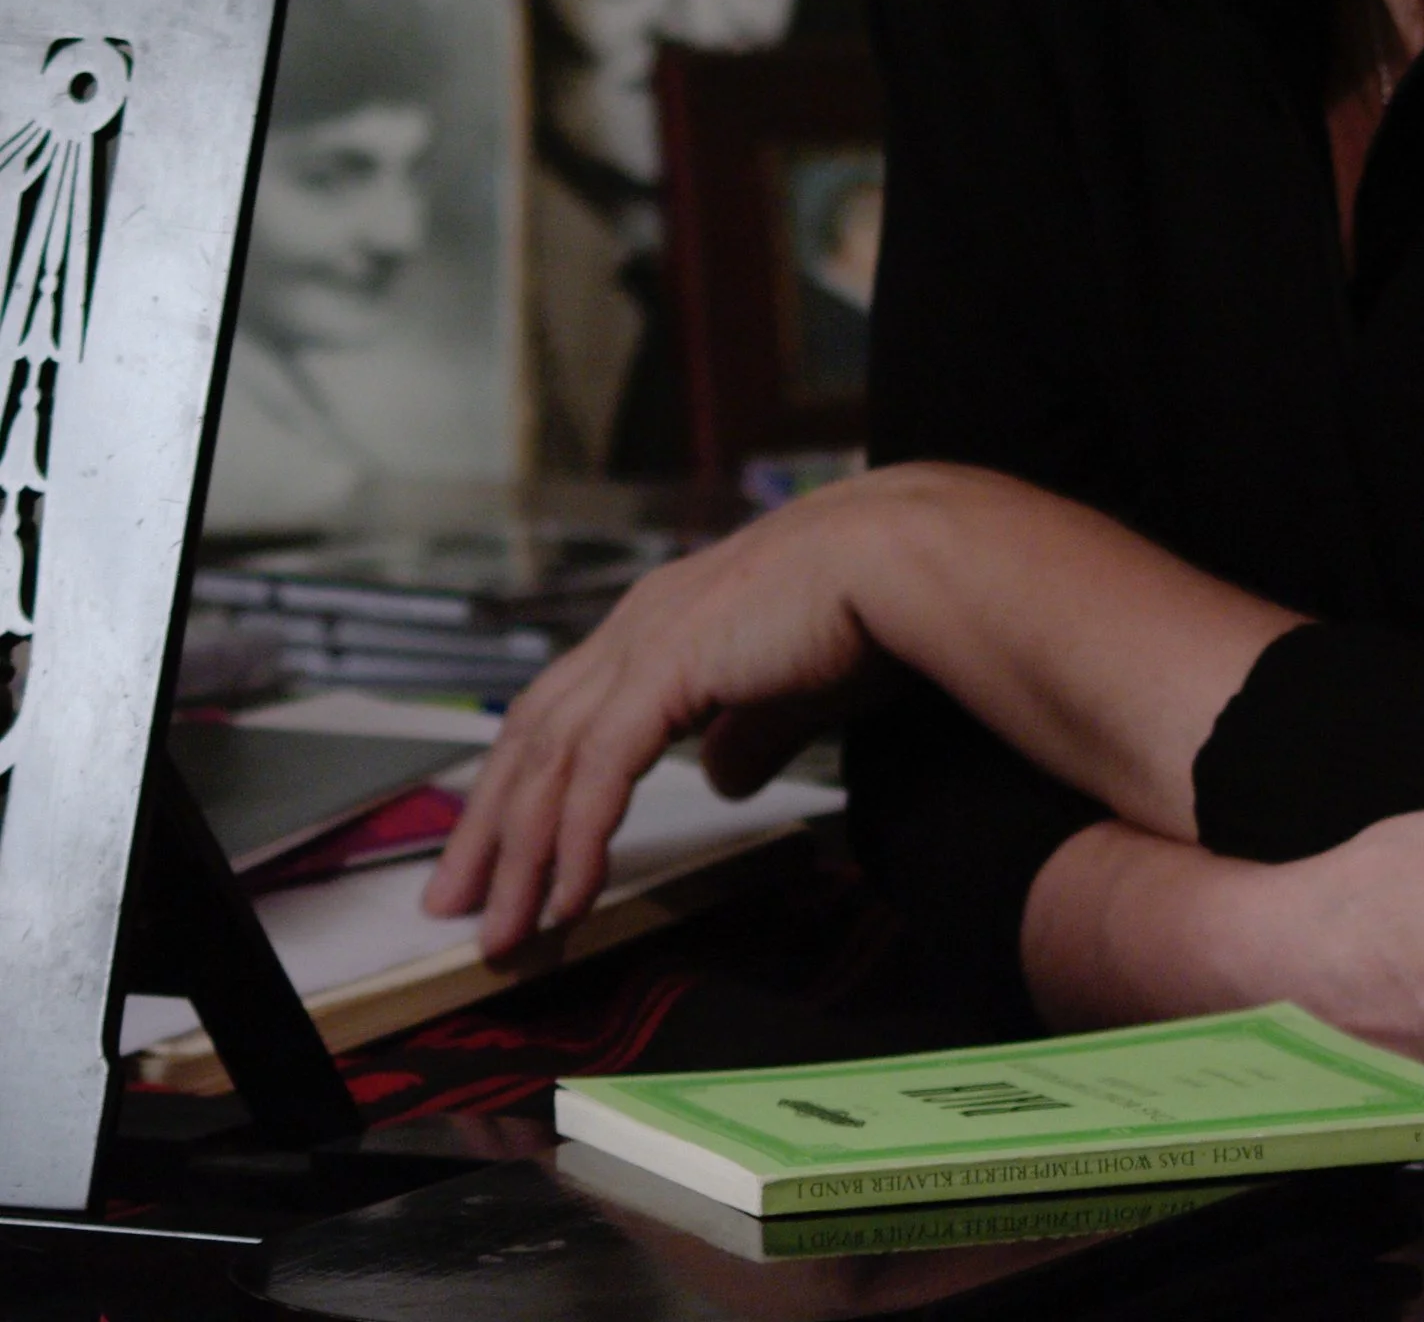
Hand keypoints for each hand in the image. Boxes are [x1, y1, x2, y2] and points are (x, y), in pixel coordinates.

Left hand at [425, 485, 877, 954]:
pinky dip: (577, 837)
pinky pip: (599, 770)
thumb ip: (750, 732)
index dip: (527, 780)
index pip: (566, 705)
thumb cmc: (871, 607)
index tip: (504, 847)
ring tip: (504, 926)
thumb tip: (722, 776)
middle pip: (532, 733)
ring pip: (550, 758)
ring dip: (520, 851)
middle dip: (490, 824)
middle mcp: (640, 619)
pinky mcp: (667, 666)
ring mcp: (647, 637)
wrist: (904, 557)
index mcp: (666, 614)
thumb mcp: (794, 687)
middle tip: (458, 901)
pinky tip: (569, 893)